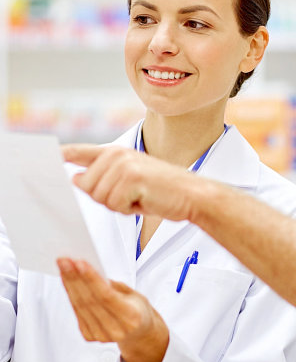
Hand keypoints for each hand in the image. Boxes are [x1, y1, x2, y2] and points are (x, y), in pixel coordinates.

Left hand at [57, 257, 168, 361]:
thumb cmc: (138, 308)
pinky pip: (77, 312)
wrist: (139, 332)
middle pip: (89, 300)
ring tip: (63, 267)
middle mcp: (115, 329)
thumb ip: (114, 286)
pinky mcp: (90, 336)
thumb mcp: (134, 293)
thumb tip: (91, 273)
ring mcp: (101, 336)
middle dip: (75, 278)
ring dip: (69, 284)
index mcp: (131, 317)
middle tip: (65, 260)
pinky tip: (68, 281)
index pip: (106, 295)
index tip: (79, 262)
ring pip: (80, 306)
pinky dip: (71, 294)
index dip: (91, 278)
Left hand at [62, 144, 201, 220]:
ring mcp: (124, 165)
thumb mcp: (129, 180)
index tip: (37, 157)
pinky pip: (114, 204)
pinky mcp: (132, 178)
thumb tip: (75, 179)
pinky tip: (145, 200)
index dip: (59, 154)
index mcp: (115, 153)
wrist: (192, 195)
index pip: (79, 151)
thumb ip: (101, 177)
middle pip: (86, 186)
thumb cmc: (161, 191)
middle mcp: (117, 155)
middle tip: (132, 195)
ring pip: (99, 197)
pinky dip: (129, 209)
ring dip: (119, 205)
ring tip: (140, 197)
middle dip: (106, 198)